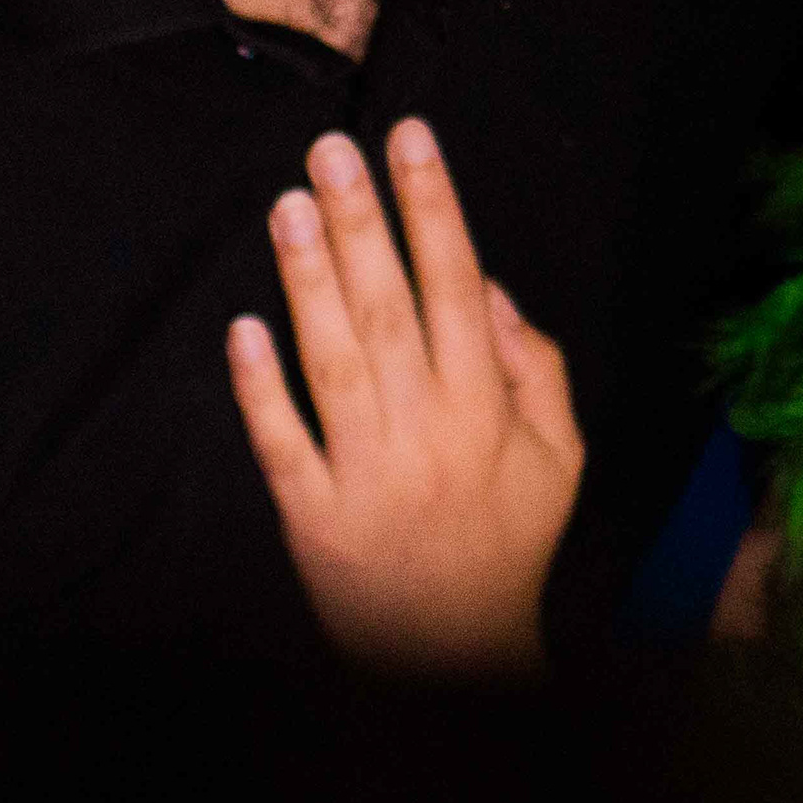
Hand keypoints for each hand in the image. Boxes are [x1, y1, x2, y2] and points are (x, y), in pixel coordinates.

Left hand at [226, 118, 582, 670]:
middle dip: (361, 222)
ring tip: (288, 206)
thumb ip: (538, 373)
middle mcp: (427, 433)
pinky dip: (259, 388)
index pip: (458, 287)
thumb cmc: (510, 549)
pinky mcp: (313, 519)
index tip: (411, 141)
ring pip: (332, 361)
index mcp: (487, 411)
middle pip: (389, 309)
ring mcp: (366, 474)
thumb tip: (494, 290)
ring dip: (309, 281)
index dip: (435, 209)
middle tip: (330, 150)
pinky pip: (282, 443)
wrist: (458, 661)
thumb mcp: (559, 461)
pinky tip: (242, 328)